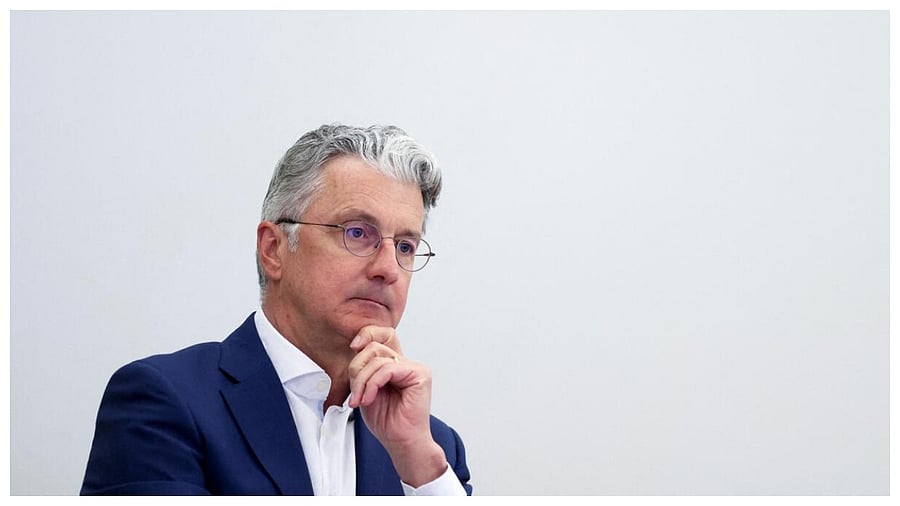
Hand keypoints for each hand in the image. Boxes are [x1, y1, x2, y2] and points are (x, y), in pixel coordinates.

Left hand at [348, 325, 447, 486]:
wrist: (401, 442)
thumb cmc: (387, 422)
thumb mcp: (366, 390)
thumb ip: (364, 369)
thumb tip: (356, 348)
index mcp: (393, 365)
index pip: (382, 336)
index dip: (367, 334)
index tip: (353, 346)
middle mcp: (405, 363)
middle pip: (375, 346)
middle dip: (357, 368)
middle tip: (355, 393)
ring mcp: (414, 368)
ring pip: (378, 359)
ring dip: (362, 381)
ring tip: (361, 400)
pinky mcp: (420, 374)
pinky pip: (388, 369)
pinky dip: (373, 384)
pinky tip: (370, 398)